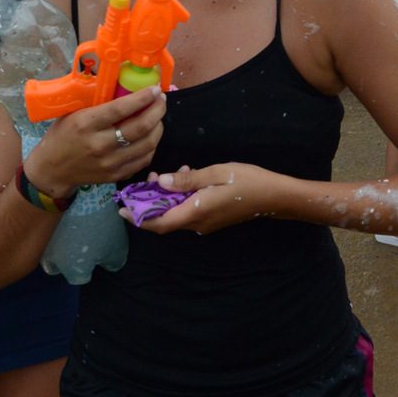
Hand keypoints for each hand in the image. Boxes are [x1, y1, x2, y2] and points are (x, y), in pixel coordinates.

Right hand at [25, 86, 166, 198]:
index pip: (121, 108)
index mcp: (86, 123)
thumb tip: (123, 85)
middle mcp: (100, 144)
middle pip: (140, 127)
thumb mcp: (74, 113)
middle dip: (157, 110)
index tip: (155, 89)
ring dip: (158, 127)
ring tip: (158, 117)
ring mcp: (109, 163)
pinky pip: (143, 160)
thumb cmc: (63, 135)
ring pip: (147, 144)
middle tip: (161, 100)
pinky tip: (150, 136)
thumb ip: (97, 103)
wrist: (53, 169)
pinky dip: (152, 146)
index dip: (143, 97)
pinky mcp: (115, 175)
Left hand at [129, 163, 280, 234]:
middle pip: (164, 221)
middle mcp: (197, 223)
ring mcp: (205, 223)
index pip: (158, 222)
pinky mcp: (212, 219)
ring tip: (166, 175)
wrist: (275, 197)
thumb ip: (187, 179)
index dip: (138, 217)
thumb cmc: (248, 182)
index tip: (122, 209)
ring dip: (165, 199)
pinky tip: (186, 177)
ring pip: (175, 215)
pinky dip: (179, 198)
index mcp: (195, 212)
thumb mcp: (216, 173)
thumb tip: (161, 182)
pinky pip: (187, 212)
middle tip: (145, 182)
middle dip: (149, 204)